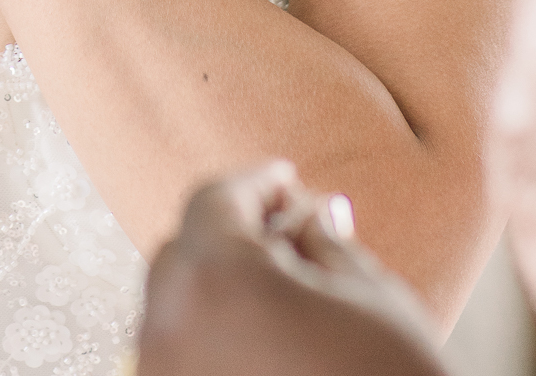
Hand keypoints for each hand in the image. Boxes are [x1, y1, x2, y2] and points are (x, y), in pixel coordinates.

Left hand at [137, 165, 444, 375]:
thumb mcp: (366, 293)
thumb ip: (320, 239)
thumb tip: (305, 211)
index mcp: (216, 281)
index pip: (215, 203)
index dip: (256, 183)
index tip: (286, 178)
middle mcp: (171, 330)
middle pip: (186, 253)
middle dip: (235, 233)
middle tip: (289, 226)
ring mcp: (168, 375)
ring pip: (179, 307)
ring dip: (222, 286)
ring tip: (284, 284)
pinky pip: (184, 354)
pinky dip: (215, 333)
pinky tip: (267, 332)